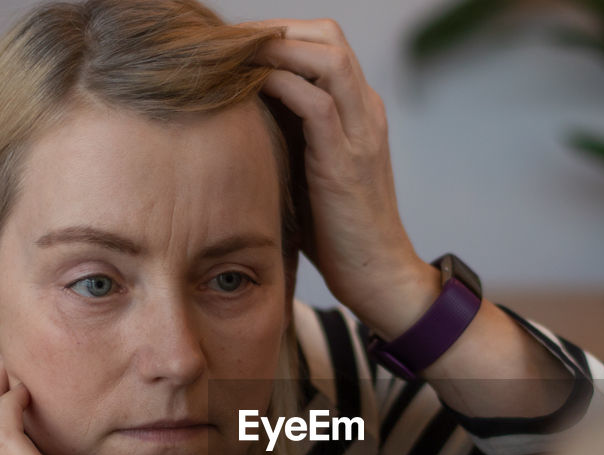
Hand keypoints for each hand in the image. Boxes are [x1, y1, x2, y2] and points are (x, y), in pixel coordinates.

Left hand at [252, 19, 441, 338]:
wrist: (377, 275)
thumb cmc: (335, 230)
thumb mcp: (306, 167)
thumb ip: (286, 133)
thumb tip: (232, 109)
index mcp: (358, 109)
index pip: (321, 42)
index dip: (276, 34)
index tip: (231, 47)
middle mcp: (365, 110)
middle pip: (326, 34)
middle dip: (272, 31)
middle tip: (226, 47)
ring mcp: (361, 132)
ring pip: (327, 55)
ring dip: (276, 49)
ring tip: (234, 62)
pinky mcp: (346, 162)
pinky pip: (315, 102)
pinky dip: (279, 86)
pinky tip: (247, 93)